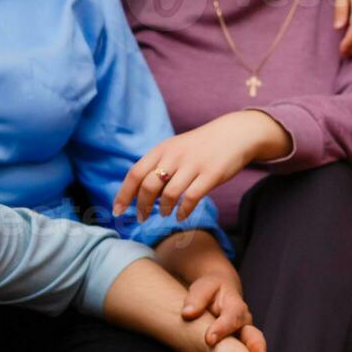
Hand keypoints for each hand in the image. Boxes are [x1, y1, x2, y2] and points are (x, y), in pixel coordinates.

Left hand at [114, 112, 290, 221]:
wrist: (234, 134)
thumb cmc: (200, 146)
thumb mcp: (175, 149)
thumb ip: (158, 166)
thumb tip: (141, 193)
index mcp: (162, 149)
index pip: (135, 173)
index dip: (124, 194)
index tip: (117, 211)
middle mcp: (174, 156)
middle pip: (149, 186)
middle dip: (142, 206)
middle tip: (142, 218)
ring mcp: (193, 165)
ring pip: (169, 194)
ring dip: (164, 209)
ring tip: (165, 214)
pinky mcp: (211, 174)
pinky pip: (191, 198)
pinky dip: (183, 210)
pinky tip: (181, 216)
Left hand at [183, 275, 268, 351]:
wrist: (218, 296)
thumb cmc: (210, 291)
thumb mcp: (203, 287)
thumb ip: (196, 298)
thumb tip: (187, 314)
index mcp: (236, 307)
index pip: (233, 316)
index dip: (223, 327)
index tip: (209, 339)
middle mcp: (244, 327)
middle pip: (254, 338)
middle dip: (256, 349)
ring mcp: (242, 343)